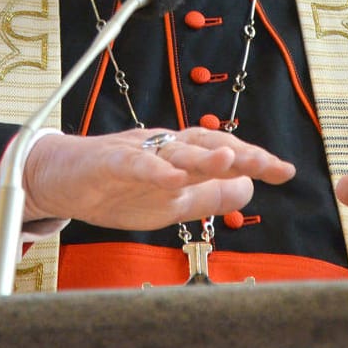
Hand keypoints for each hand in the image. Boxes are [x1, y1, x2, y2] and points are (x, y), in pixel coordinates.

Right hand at [22, 127, 295, 228]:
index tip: (285, 171)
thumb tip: (250, 189)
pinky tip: (172, 178)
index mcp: (180, 157)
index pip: (223, 153)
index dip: (254, 160)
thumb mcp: (171, 201)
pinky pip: (133, 163)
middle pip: (206, 146)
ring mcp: (136, 152)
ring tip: (231, 161)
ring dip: (203, 156)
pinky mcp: (108, 162)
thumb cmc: (116, 187)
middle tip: (269, 164)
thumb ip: (208, 196)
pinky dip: (153, 169)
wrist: (61, 179)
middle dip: (239, 154)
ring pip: (174, 151)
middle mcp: (164, 148)